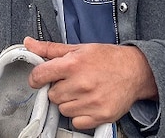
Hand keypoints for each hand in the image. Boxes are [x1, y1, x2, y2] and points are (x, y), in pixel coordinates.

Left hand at [23, 36, 157, 129]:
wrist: (136, 71)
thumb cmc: (107, 58)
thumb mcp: (78, 48)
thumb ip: (50, 49)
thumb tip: (28, 44)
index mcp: (73, 64)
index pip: (39, 76)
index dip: (36, 78)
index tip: (40, 79)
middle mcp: (81, 84)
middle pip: (52, 95)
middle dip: (58, 88)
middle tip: (71, 82)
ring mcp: (91, 102)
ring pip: (62, 109)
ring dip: (69, 102)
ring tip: (82, 91)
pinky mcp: (101, 116)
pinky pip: (76, 122)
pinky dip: (79, 115)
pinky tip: (88, 102)